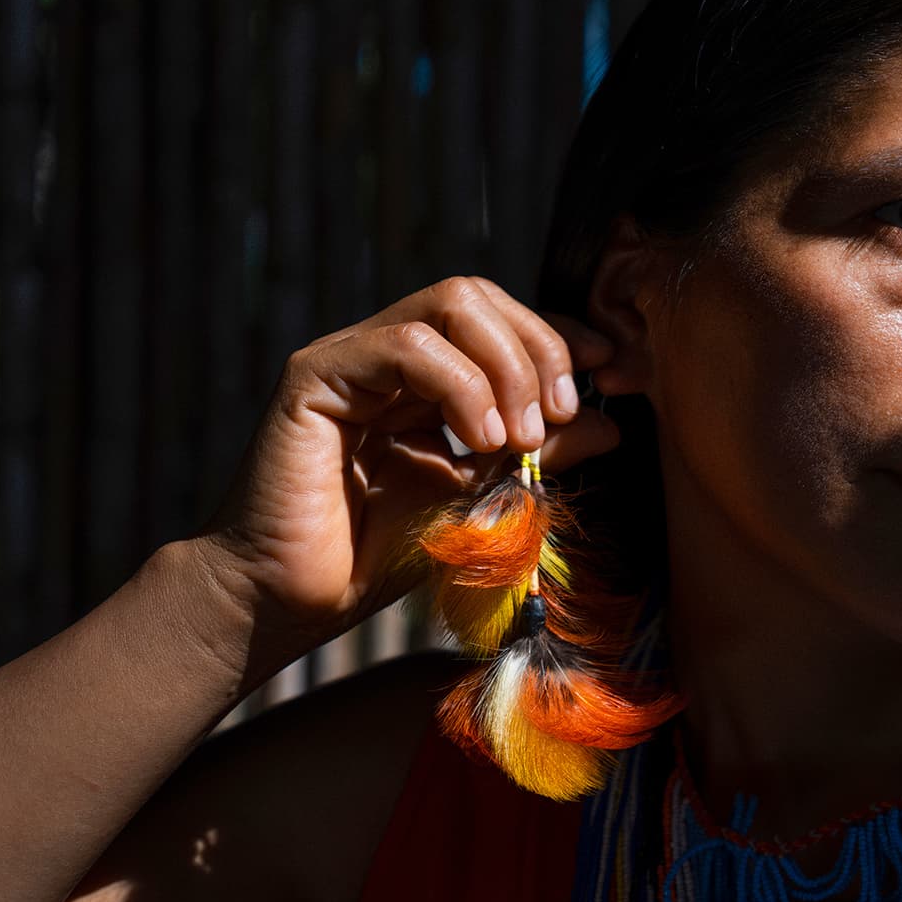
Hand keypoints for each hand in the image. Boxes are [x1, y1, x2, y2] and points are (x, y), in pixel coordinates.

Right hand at [189, 277, 620, 679]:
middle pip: (478, 298)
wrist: (293, 603)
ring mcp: (350, 358)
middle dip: (537, 347)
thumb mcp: (483, 497)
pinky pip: (406, 346)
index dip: (559, 336)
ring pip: (449, 307)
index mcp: (426, 377)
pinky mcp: (315, 376)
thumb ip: (537, 454)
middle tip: (557, 414)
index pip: (500, 320)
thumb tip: (607, 421)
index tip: (608, 370)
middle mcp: (386, 354)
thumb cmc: (379, 556)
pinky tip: (479, 439)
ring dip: (506, 368)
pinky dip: (460, 385)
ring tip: (516, 438)